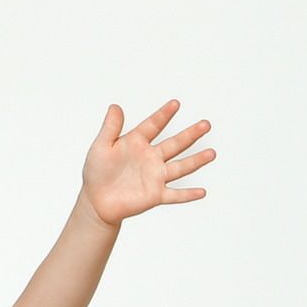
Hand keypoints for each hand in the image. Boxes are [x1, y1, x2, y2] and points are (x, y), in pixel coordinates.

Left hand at [79, 99, 215, 227]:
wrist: (95, 202)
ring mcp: (154, 176)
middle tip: (205, 124)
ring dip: (196, 161)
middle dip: (190, 134)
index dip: (163, 115)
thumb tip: (114, 106)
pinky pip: (174, 195)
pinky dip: (187, 195)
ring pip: (180, 167)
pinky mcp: (154, 195)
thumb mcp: (100, 148)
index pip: (153, 125)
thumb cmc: (96, 174)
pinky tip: (202, 192)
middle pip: (174, 144)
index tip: (175, 104)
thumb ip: (110, 128)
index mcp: (137, 143)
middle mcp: (150, 158)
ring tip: (211, 153)